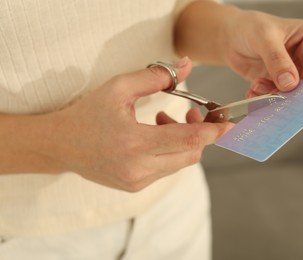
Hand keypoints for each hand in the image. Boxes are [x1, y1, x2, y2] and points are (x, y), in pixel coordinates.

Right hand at [48, 57, 228, 191]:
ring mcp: (138, 182)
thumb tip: (187, 66)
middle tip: (189, 113)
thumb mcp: (119, 88)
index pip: (187, 140)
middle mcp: (139, 168)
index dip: (212, 132)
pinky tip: (154, 137)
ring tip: (163, 121)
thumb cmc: (88, 114)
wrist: (62, 145)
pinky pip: (166, 169)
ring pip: (180, 163)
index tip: (229, 125)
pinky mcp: (136, 187)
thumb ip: (155, 77)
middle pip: (190, 155)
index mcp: (134, 143)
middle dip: (199, 134)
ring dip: (182, 142)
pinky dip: (169, 152)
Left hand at [174, 2, 302, 96]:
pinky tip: (254, 90)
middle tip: (276, 97)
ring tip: (258, 87)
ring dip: (275, 95)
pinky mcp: (281, 83)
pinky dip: (266, 97)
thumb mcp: (263, 38)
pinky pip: (279, 97)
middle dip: (291, 93)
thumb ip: (277, 60)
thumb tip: (289, 83)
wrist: (231, 37)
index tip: (297, 94)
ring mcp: (295, 71)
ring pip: (294, 93)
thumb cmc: (250, 27)